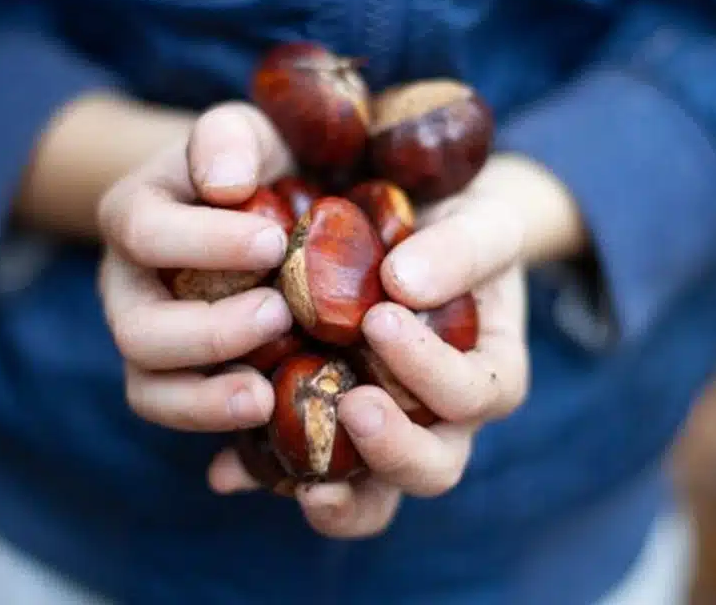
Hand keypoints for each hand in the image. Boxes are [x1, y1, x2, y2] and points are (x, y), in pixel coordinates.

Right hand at [97, 102, 296, 431]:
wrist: (263, 207)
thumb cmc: (253, 164)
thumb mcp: (245, 129)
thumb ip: (228, 138)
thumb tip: (225, 185)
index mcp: (133, 215)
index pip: (145, 233)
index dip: (205, 243)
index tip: (274, 242)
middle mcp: (128, 287)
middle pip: (138, 330)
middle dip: (208, 332)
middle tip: (280, 314)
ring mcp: (150, 342)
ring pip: (149, 389)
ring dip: (206, 398)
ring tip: (266, 394)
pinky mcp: (182, 383)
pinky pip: (184, 419)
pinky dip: (219, 426)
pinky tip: (269, 414)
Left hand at [209, 155, 585, 538]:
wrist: (420, 219)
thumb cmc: (463, 222)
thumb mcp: (481, 221)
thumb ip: (460, 248)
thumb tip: (403, 285)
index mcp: (489, 375)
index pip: (474, 394)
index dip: (430, 370)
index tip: (379, 318)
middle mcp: (441, 419)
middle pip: (433, 468)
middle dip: (394, 449)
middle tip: (354, 405)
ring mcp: (383, 431)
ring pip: (372, 496)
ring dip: (338, 491)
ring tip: (301, 480)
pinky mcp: (325, 428)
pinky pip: (299, 470)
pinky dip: (264, 474)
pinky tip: (226, 470)